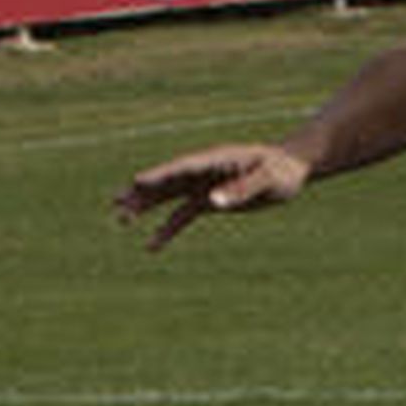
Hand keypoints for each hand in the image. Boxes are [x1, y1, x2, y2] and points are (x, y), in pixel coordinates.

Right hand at [114, 144, 310, 251]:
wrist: (290, 171)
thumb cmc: (281, 170)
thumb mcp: (267, 178)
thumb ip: (242, 188)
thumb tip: (213, 201)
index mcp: (215, 159)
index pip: (182, 167)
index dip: (160, 174)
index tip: (138, 180)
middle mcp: (203, 172)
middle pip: (166, 182)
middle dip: (141, 192)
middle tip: (115, 203)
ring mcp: (203, 186)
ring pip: (167, 198)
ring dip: (145, 208)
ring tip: (120, 219)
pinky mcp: (208, 201)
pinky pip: (182, 216)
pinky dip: (167, 229)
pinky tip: (151, 246)